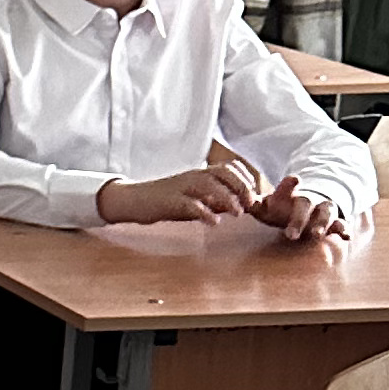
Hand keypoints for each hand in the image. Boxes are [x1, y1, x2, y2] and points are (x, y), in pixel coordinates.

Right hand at [98, 162, 259, 224]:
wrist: (134, 200)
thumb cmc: (167, 200)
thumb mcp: (196, 198)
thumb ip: (217, 201)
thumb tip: (242, 207)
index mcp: (201, 173)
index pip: (231, 167)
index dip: (247, 179)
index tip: (254, 196)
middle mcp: (193, 175)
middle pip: (224, 172)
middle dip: (242, 186)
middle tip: (250, 204)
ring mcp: (181, 187)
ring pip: (209, 184)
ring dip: (228, 198)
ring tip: (237, 214)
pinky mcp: (169, 201)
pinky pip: (189, 204)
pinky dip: (204, 213)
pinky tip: (213, 223)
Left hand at [250, 171, 350, 246]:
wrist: (307, 206)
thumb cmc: (280, 208)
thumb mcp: (266, 206)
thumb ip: (252, 205)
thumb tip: (228, 204)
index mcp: (289, 195)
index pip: (288, 187)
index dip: (289, 184)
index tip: (294, 179)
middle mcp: (308, 200)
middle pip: (306, 204)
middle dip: (299, 219)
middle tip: (290, 234)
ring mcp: (323, 209)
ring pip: (326, 213)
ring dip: (322, 224)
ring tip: (316, 235)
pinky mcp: (335, 220)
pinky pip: (342, 223)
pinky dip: (344, 229)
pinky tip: (346, 236)